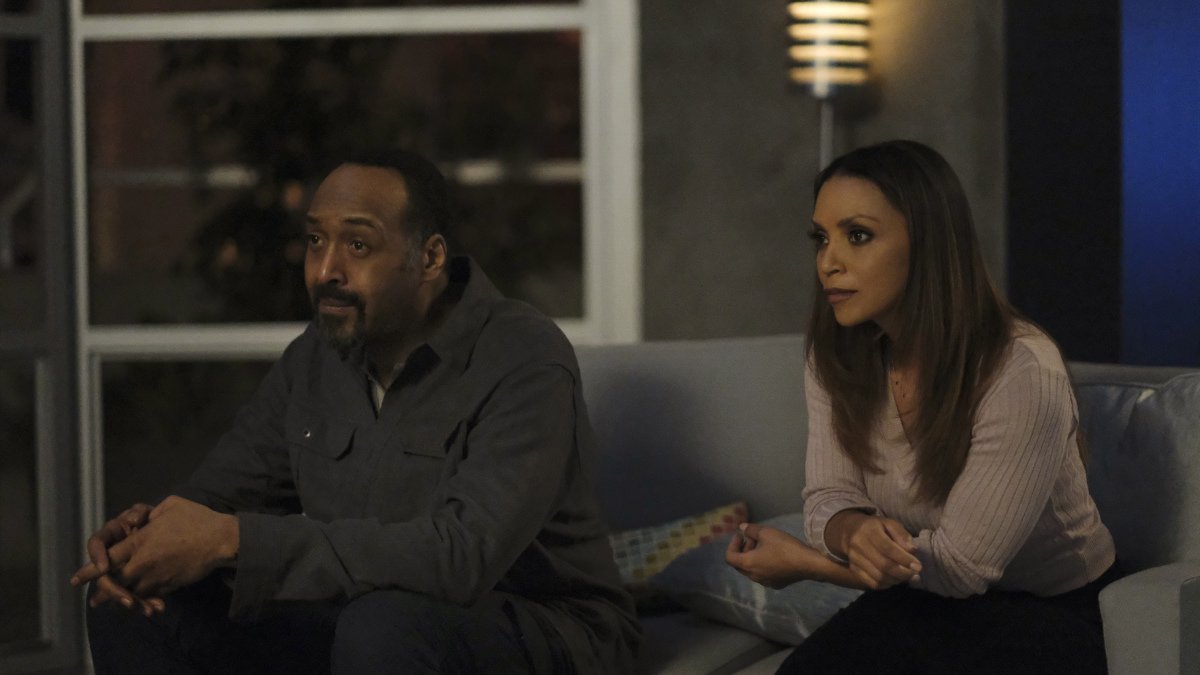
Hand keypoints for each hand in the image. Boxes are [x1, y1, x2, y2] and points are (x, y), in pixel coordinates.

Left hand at [75, 496, 238, 600]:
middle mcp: (143, 562)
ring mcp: (156, 576)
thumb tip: (147, 518)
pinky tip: (143, 603)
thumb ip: (153, 512)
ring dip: (123, 599)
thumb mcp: (172, 505)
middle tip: (94, 600)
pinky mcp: (169, 585)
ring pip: (132, 592)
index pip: (107, 557)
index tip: (76, 579)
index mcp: (140, 541)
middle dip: (103, 591)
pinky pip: (151, 596)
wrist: (221, 540)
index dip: (90, 569)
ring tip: (116, 605)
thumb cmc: (197, 519)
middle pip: (115, 581)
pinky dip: (145, 600)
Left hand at [725, 523, 828, 588]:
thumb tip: (742, 528)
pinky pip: (763, 573)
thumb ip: (751, 530)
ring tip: (764, 544)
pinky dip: (763, 564)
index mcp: (748, 564)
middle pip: (740, 564)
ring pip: (752, 569)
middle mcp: (754, 576)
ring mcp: (765, 582)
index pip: (729, 557)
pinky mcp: (777, 584)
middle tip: (753, 537)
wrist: (809, 564)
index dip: (732, 544)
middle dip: (743, 549)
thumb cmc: (785, 546)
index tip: (740, 535)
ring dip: (753, 556)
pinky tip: (774, 555)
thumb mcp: (766, 533)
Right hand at [838, 513, 921, 589]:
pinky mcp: (854, 570)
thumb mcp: (889, 524)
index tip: (918, 566)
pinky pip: (873, 584)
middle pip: (883, 565)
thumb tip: (912, 550)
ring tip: (907, 576)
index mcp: (869, 531)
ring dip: (897, 580)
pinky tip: (895, 579)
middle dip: (903, 573)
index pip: (888, 548)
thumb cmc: (875, 527)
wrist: (849, 532)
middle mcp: (859, 546)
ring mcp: (855, 560)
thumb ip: (902, 535)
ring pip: (879, 577)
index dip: (904, 559)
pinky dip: (888, 584)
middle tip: (915, 574)